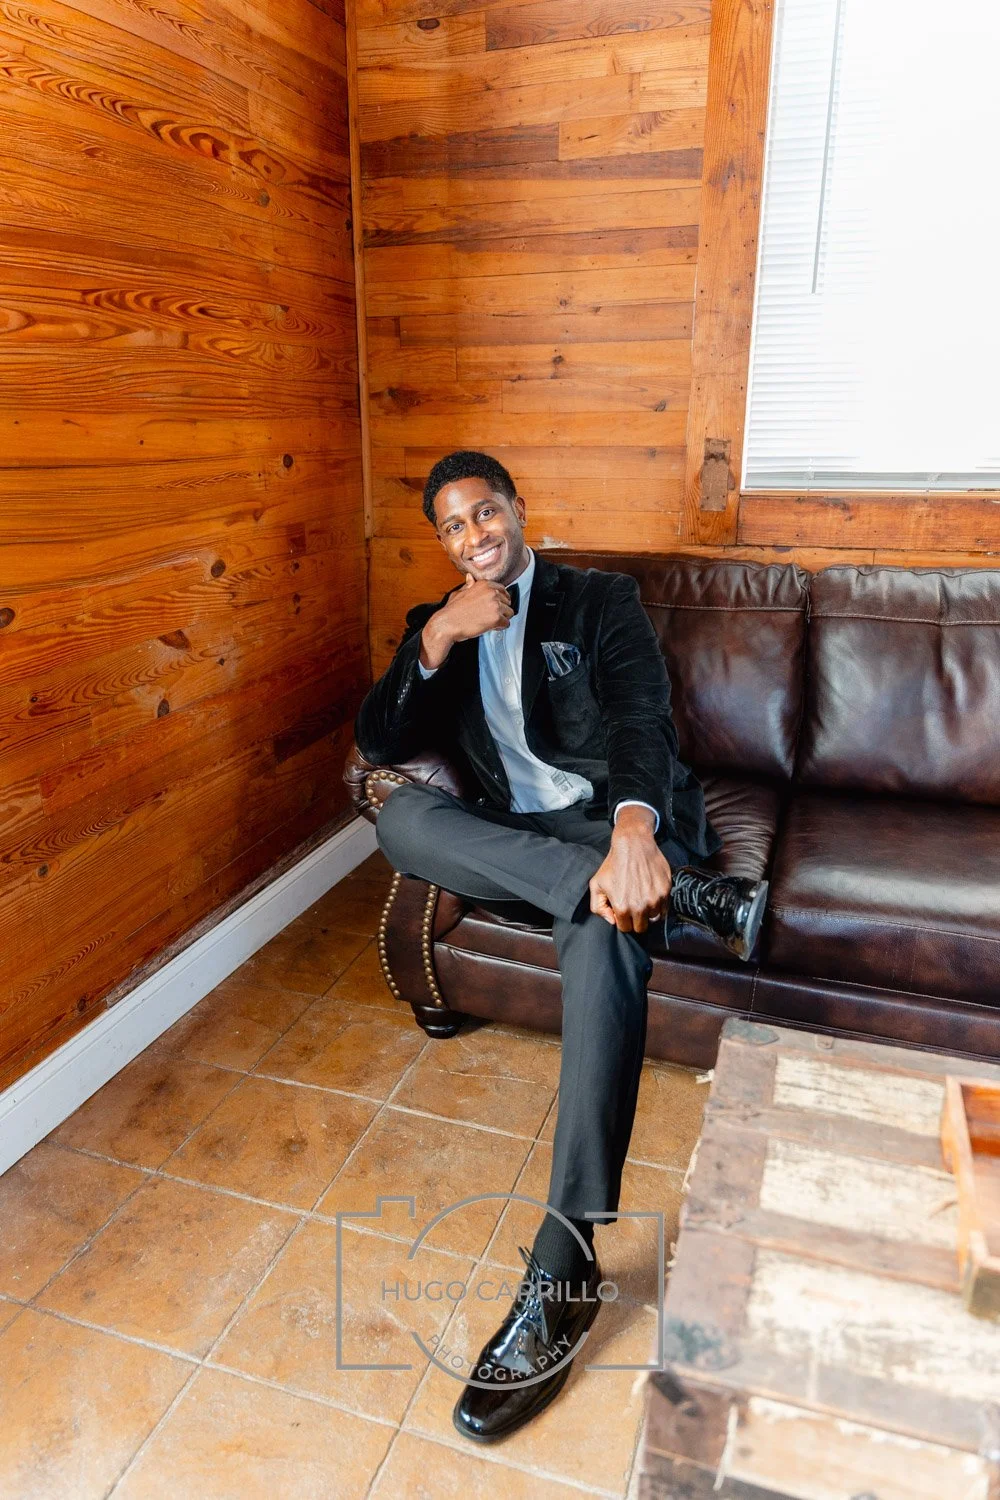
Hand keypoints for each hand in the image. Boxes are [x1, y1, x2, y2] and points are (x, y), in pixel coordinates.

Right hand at [420, 574, 513, 668]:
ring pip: (509, 613)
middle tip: (488, 616)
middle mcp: (492, 592)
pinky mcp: (497, 618)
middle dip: (501, 610)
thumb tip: (470, 578)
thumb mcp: (459, 593)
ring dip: (501, 619)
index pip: (502, 590)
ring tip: (488, 622)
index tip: (495, 606)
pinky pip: (506, 624)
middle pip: (507, 602)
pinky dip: (499, 628)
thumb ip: (468, 585)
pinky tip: (489, 627)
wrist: (447, 624)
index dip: (500, 600)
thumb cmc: (451, 611)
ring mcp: (495, 605)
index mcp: (484, 584)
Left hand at [589, 804, 672, 932]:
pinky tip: (650, 892)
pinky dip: (659, 904)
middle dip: (635, 919)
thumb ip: (598, 908)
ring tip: (641, 897)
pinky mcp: (666, 891)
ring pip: (654, 918)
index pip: (626, 928)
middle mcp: (640, 906)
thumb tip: (612, 921)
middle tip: (632, 905)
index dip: (623, 920)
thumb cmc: (613, 864)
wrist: (632, 844)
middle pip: (641, 927)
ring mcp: (655, 899)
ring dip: (648, 912)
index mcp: (622, 907)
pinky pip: (665, 907)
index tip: (623, 910)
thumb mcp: (596, 885)